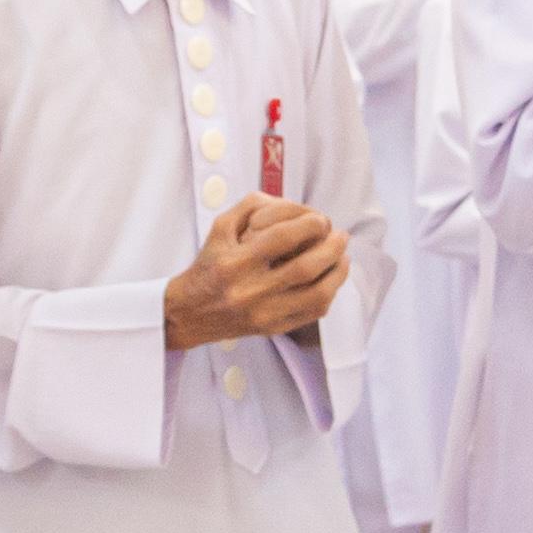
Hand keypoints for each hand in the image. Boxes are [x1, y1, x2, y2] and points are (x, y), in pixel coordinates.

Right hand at [163, 194, 348, 348]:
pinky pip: (312, 314)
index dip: (309, 224)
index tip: (320, 219)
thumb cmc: (209, 265)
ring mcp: (264, 313)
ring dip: (337, 273)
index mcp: (235, 262)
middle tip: (340, 235)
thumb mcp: (221, 228)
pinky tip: (332, 279)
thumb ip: (252, 206)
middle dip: (330, 247)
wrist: (189, 312)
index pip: (281, 238)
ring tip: (343, 256)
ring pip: (316, 295)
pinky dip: (329, 293)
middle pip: (305, 267)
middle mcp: (250, 290)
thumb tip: (292, 203)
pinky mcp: (273, 329)